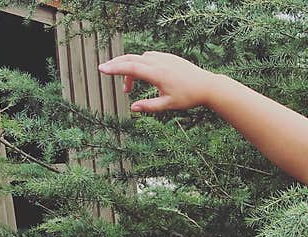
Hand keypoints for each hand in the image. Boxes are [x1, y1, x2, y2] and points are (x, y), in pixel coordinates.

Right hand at [97, 51, 214, 112]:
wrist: (206, 85)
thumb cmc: (188, 97)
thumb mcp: (168, 105)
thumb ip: (149, 106)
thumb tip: (133, 108)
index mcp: (156, 73)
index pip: (130, 67)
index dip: (114, 68)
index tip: (102, 69)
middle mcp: (157, 61)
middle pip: (131, 59)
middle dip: (116, 65)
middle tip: (105, 71)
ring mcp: (162, 57)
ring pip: (139, 58)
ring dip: (129, 69)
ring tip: (127, 88)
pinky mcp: (167, 57)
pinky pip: (148, 57)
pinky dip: (140, 64)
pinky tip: (140, 76)